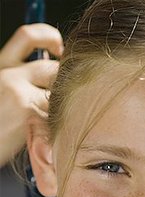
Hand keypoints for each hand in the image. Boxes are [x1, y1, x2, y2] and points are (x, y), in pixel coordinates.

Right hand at [0, 24, 62, 167]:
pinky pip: (57, 114)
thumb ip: (23, 80)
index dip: (49, 36)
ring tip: (49, 124)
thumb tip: (54, 70)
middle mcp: (8, 76)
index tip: (59, 48)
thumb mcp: (3, 94)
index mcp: (1, 67)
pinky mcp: (29, 114)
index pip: (27, 36)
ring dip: (61, 108)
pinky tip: (47, 136)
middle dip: (62, 85)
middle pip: (52, 68)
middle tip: (63, 101)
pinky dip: (57, 125)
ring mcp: (19, 94)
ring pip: (58, 93)